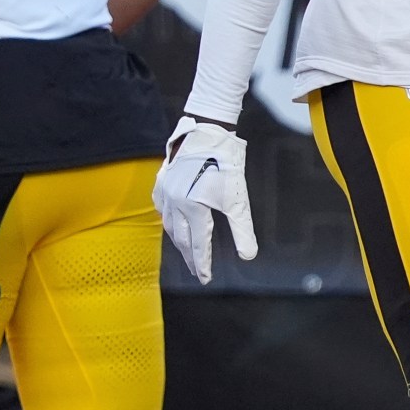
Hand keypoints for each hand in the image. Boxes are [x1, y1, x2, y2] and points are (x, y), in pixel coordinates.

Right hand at [154, 115, 257, 283]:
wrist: (207, 130)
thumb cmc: (226, 163)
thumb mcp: (238, 199)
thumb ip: (242, 229)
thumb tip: (249, 256)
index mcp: (193, 209)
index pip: (198, 245)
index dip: (203, 264)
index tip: (206, 279)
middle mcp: (174, 203)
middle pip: (181, 239)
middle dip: (191, 257)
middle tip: (197, 272)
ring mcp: (165, 191)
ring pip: (169, 224)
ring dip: (179, 240)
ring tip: (187, 252)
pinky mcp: (161, 181)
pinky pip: (160, 207)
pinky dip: (167, 219)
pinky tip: (172, 223)